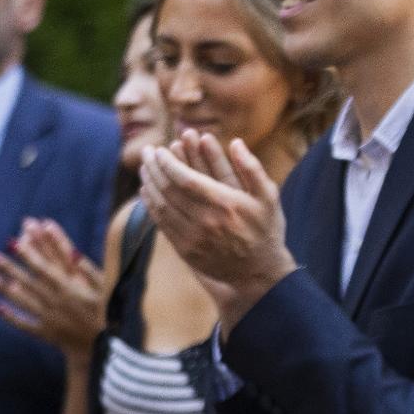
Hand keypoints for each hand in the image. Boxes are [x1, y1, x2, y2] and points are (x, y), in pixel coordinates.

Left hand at [0, 218, 104, 359]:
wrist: (107, 347)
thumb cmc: (109, 312)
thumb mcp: (106, 289)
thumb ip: (89, 270)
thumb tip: (72, 252)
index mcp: (71, 289)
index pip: (45, 268)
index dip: (29, 254)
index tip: (14, 241)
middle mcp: (57, 302)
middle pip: (29, 282)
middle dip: (10, 268)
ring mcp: (50, 318)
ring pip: (23, 301)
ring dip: (4, 289)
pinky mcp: (47, 333)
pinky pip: (25, 324)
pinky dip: (11, 317)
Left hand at [139, 134, 293, 329]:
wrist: (258, 271)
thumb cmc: (265, 229)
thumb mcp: (269, 197)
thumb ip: (252, 168)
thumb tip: (235, 142)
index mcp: (226, 205)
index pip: (186, 179)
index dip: (169, 163)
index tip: (160, 150)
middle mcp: (207, 222)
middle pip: (169, 190)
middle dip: (154, 168)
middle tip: (146, 152)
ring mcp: (193, 238)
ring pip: (161, 206)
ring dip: (149, 184)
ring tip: (144, 167)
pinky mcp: (185, 250)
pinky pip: (161, 223)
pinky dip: (150, 205)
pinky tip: (147, 191)